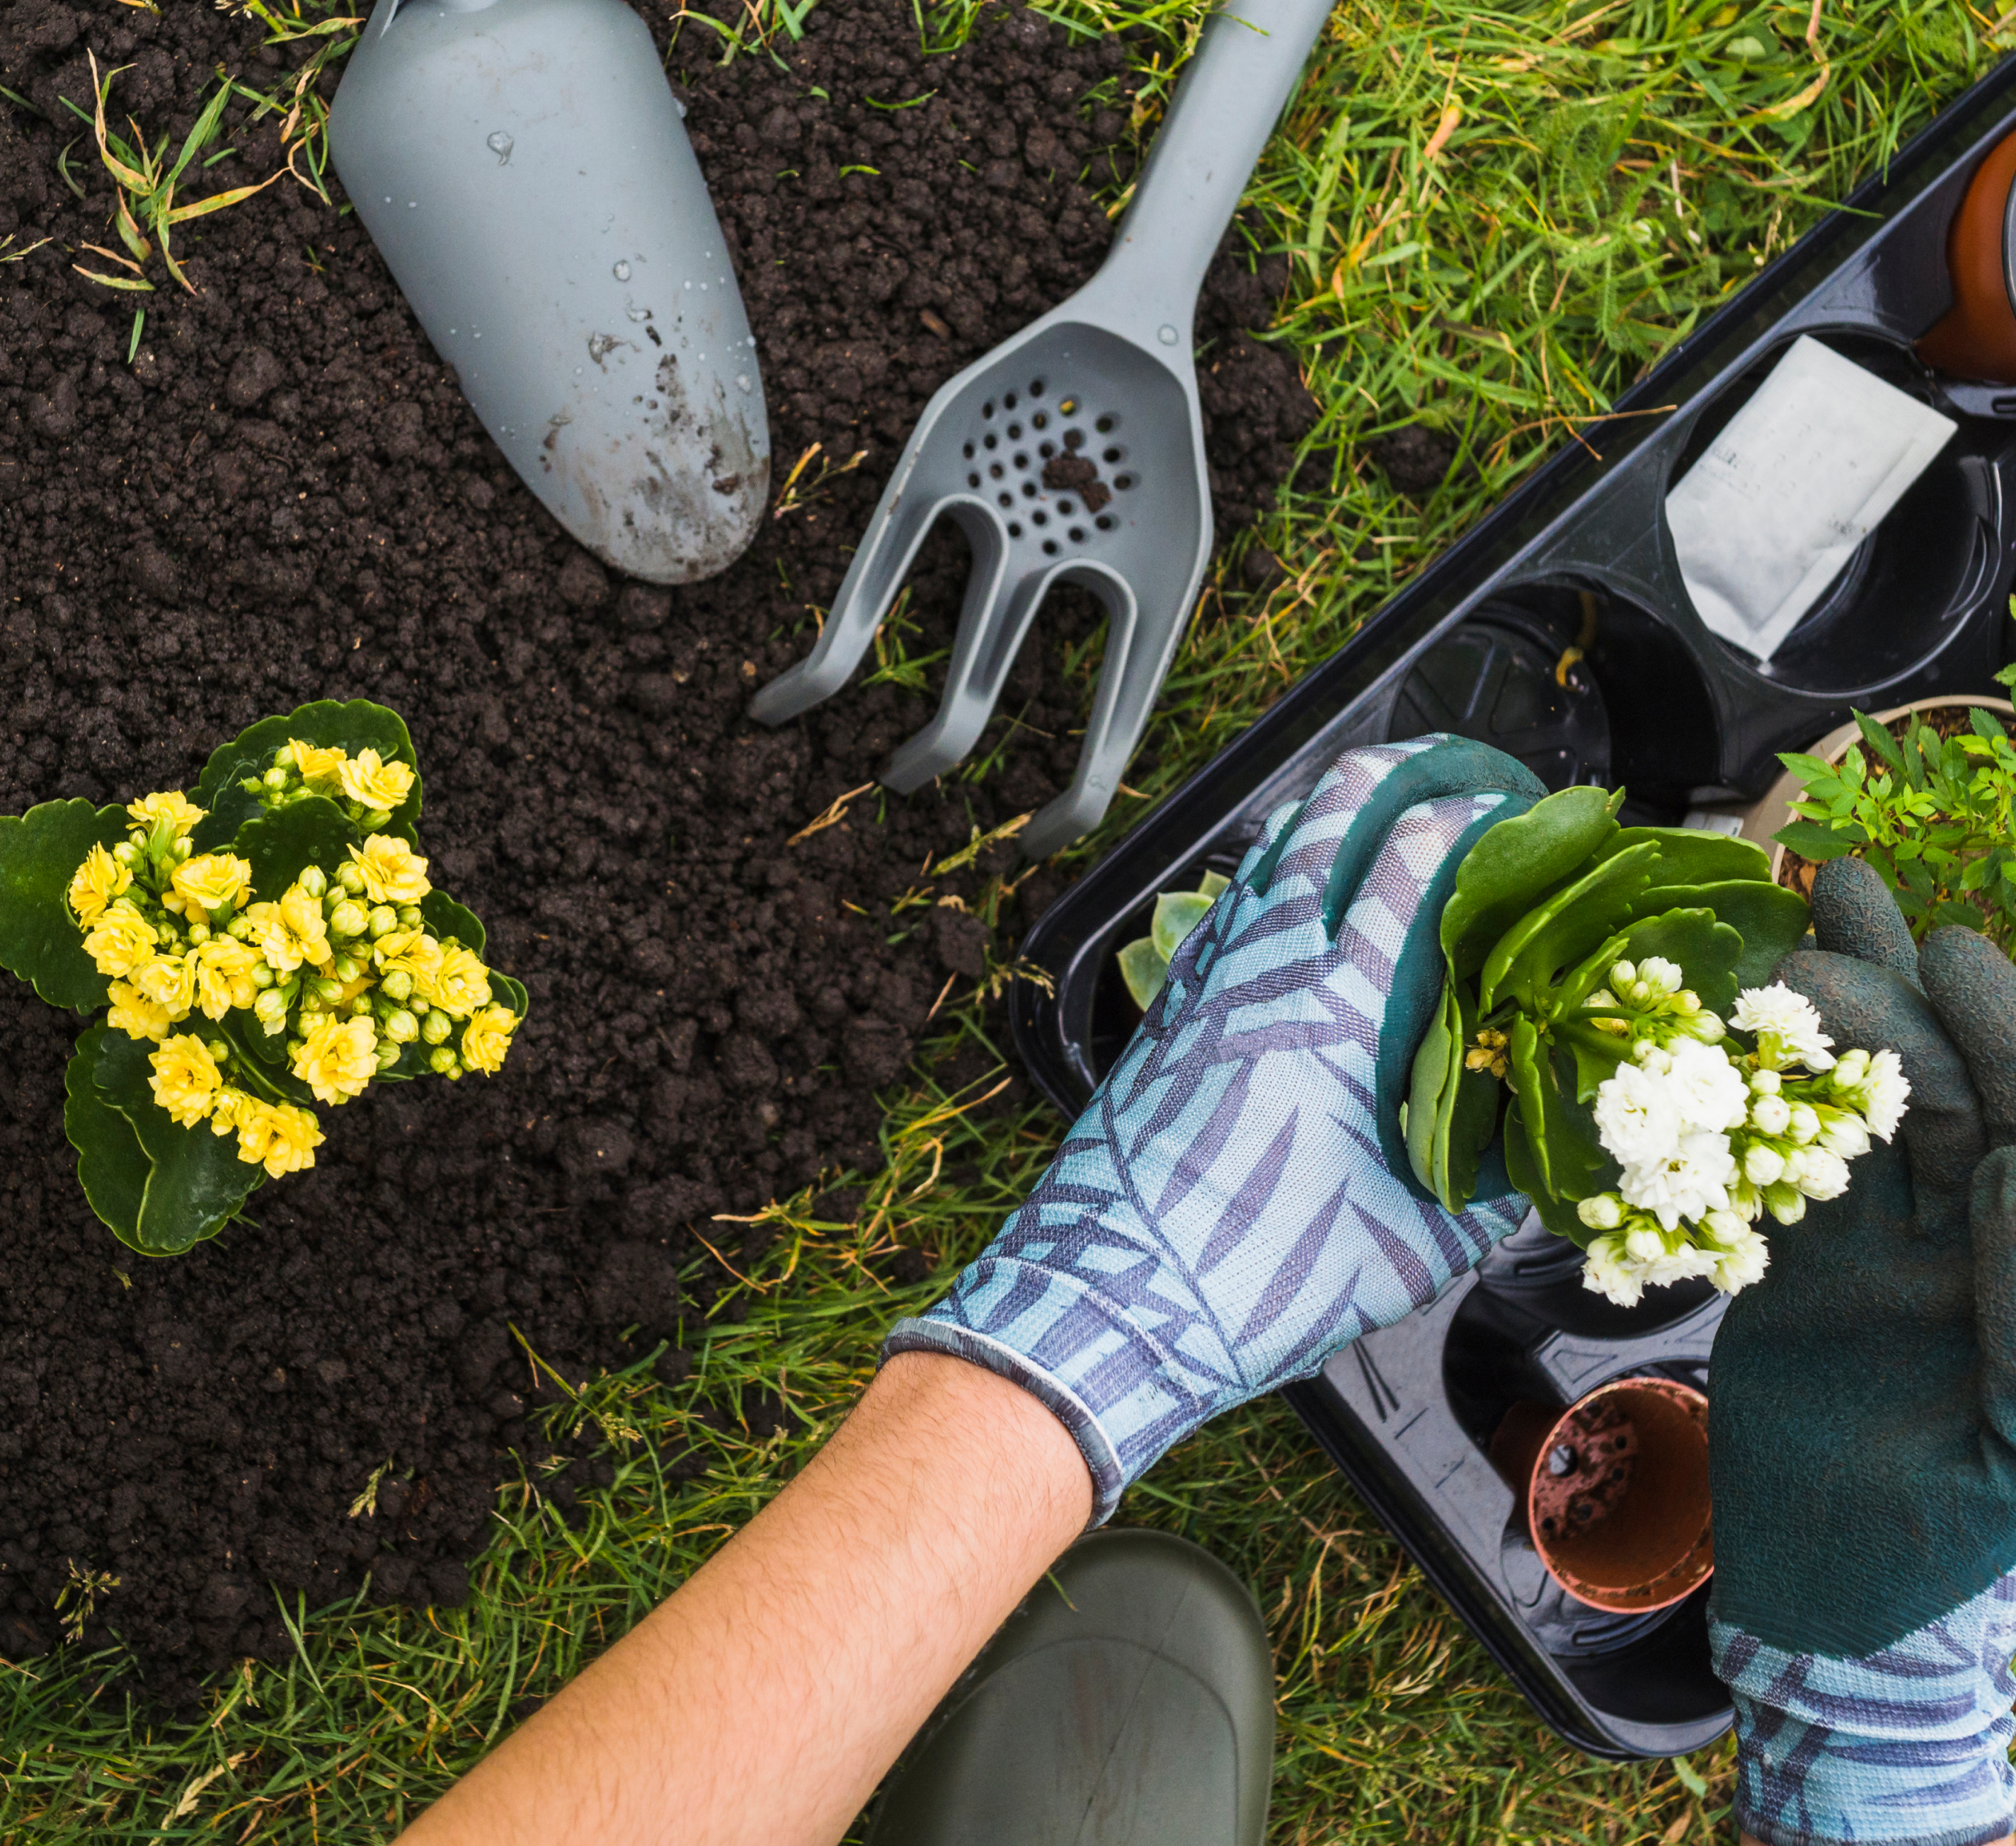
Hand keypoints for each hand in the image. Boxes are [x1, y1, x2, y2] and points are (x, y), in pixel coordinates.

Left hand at [887, 734, 1543, 1519]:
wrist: (1111, 1300)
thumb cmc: (1258, 1279)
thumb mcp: (1411, 1251)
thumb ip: (1487, 1196)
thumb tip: (1537, 1163)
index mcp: (1338, 1009)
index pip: (1414, 861)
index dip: (1472, 815)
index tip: (1519, 809)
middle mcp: (1266, 968)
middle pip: (1331, 813)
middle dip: (1399, 770)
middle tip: (1453, 771)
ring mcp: (1205, 978)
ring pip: (1268, 850)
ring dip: (1327, 812)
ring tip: (1379, 807)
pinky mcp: (1166, 1007)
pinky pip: (1226, 906)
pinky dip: (1270, 874)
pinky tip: (1293, 896)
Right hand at [1708, 855, 2015, 1845]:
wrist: (1824, 1596)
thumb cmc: (1935, 1544)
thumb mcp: (2008, 1442)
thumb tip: (2004, 1164)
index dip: (1999, 1040)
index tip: (1952, 963)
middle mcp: (1971, 1242)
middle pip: (1954, 1094)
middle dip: (1913, 998)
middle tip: (1853, 914)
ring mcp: (1891, 1244)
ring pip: (1873, 1105)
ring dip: (1849, 1010)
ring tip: (1817, 909)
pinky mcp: (1811, 1257)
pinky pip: (1789, 1157)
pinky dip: (1767, 1089)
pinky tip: (1750, 1016)